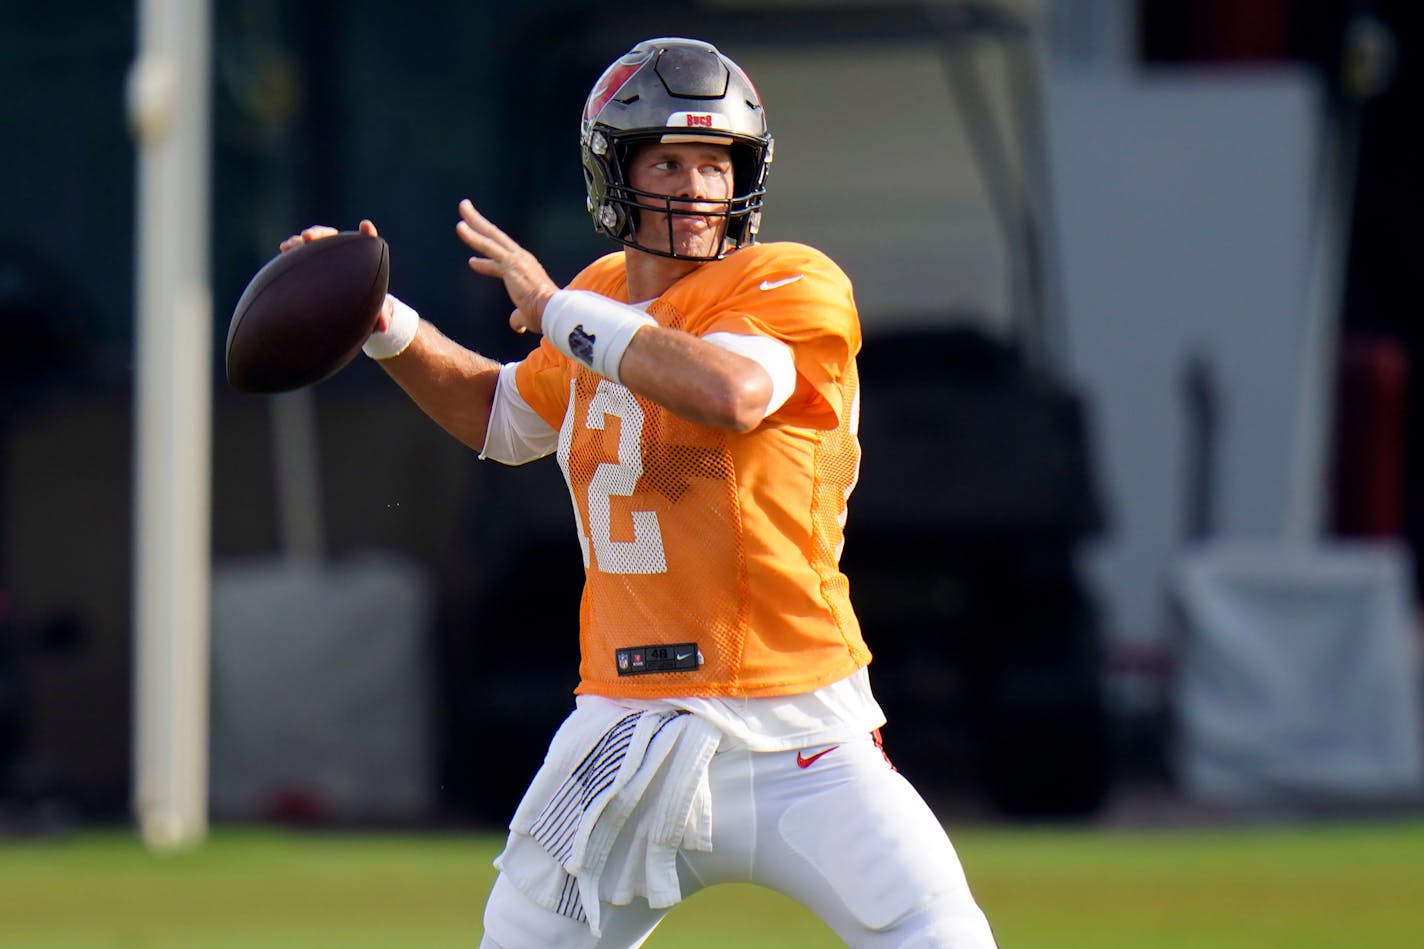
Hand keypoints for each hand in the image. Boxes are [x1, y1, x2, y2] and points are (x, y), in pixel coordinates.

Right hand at [278, 219, 392, 331]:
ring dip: (304, 240)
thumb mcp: (377, 312)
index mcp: (365, 263)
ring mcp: (330, 258)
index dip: (367, 234)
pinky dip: (296, 248)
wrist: (358, 310)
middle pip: (335, 238)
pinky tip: (284, 248)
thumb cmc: (371, 308)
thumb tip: (383, 326)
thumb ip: (382, 316)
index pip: (368, 243)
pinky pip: (306, 252)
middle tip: (308, 237)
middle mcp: (346, 255)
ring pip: (317, 242)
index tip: (366, 227)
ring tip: (290, 245)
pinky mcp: (317, 264)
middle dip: (321, 234)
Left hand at [455, 198, 557, 334]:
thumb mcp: (528, 316)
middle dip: (480, 223)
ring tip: (462, 207)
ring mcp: (516, 259)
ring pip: (491, 236)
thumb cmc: (545, 316)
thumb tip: (517, 325)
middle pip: (496, 237)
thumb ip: (519, 318)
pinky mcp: (510, 263)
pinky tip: (461, 228)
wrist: (554, 312)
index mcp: (526, 269)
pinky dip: (474, 237)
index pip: (502, 261)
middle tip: (466, 208)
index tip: (473, 261)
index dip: (486, 261)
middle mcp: (522, 259)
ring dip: (475, 221)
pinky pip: (488, 246)